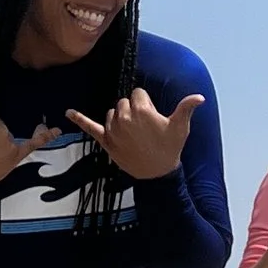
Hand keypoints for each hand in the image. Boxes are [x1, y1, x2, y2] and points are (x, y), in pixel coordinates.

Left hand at [67, 88, 202, 182]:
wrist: (157, 173)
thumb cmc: (169, 148)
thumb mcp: (180, 127)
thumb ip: (186, 108)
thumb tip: (199, 97)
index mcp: (141, 110)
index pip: (138, 93)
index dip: (146, 103)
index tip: (152, 116)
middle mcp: (124, 117)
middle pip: (124, 102)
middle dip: (133, 109)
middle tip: (144, 126)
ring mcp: (113, 129)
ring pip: (112, 113)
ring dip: (120, 118)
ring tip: (133, 132)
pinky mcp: (106, 141)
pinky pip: (90, 127)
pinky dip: (79, 119)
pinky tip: (68, 113)